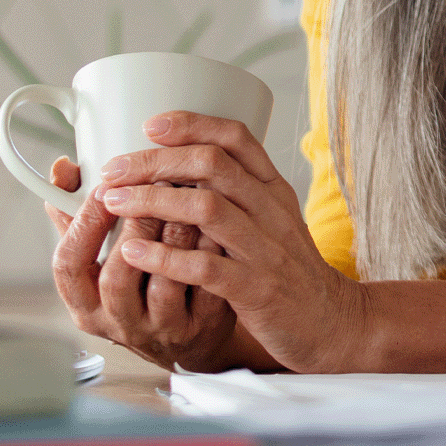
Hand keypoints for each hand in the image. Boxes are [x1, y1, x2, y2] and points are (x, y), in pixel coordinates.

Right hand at [46, 156, 238, 371]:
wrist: (186, 334)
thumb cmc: (137, 283)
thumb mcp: (99, 256)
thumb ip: (77, 214)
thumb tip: (62, 168)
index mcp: (86, 304)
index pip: (69, 265)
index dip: (84, 223)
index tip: (104, 187)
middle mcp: (120, 322)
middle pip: (116, 278)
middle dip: (135, 226)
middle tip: (156, 185)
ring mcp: (161, 329)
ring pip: (165, 286)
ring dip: (175, 235)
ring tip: (186, 196)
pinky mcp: (201, 327)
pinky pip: (206, 288)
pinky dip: (209, 251)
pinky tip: (214, 223)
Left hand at [94, 111, 371, 373]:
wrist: (332, 321)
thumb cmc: (289, 269)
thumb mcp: (272, 220)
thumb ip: (235, 194)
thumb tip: (175, 169)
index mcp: (272, 188)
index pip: (236, 137)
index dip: (191, 124)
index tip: (150, 125)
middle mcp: (271, 210)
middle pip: (212, 165)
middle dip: (155, 162)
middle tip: (113, 170)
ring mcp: (265, 249)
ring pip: (206, 208)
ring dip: (152, 202)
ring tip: (113, 203)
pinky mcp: (257, 289)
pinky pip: (205, 267)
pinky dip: (164, 257)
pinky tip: (132, 253)